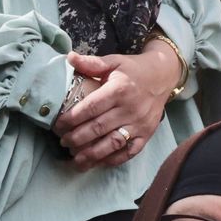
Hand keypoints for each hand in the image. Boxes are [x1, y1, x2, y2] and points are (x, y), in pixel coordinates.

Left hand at [55, 41, 179, 169]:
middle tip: (62, 142)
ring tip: (75, 159)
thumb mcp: (113, 62)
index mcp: (119, 89)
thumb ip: (91, 63)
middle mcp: (130, 109)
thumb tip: (69, 58)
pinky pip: (128, 152)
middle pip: (98, 128)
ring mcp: (139, 124)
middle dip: (77, 138)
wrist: (163, 76)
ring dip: (91, 155)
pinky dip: (112, 160)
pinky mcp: (146, 135)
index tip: (57, 126)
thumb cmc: (133, 70)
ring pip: (112, 144)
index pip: (91, 108)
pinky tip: (96, 163)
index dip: (72, 119)